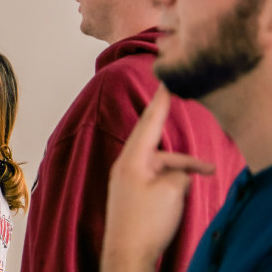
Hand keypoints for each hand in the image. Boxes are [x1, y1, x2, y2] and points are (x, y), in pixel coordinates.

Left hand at [101, 85, 215, 270]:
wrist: (128, 253)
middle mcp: (126, 165)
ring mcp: (128, 179)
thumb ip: (179, 171)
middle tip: (173, 97)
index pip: (149, 122)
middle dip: (169, 124)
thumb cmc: (146, 222)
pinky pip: (156, 176)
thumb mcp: (172, 190)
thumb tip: (179, 171)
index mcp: (132, 158)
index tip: (165, 80)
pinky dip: (172, 178)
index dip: (160, 101)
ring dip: (181, 165)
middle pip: (153, 138)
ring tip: (208, 172)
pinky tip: (185, 188)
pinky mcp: (133, 193)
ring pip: (160, 161)